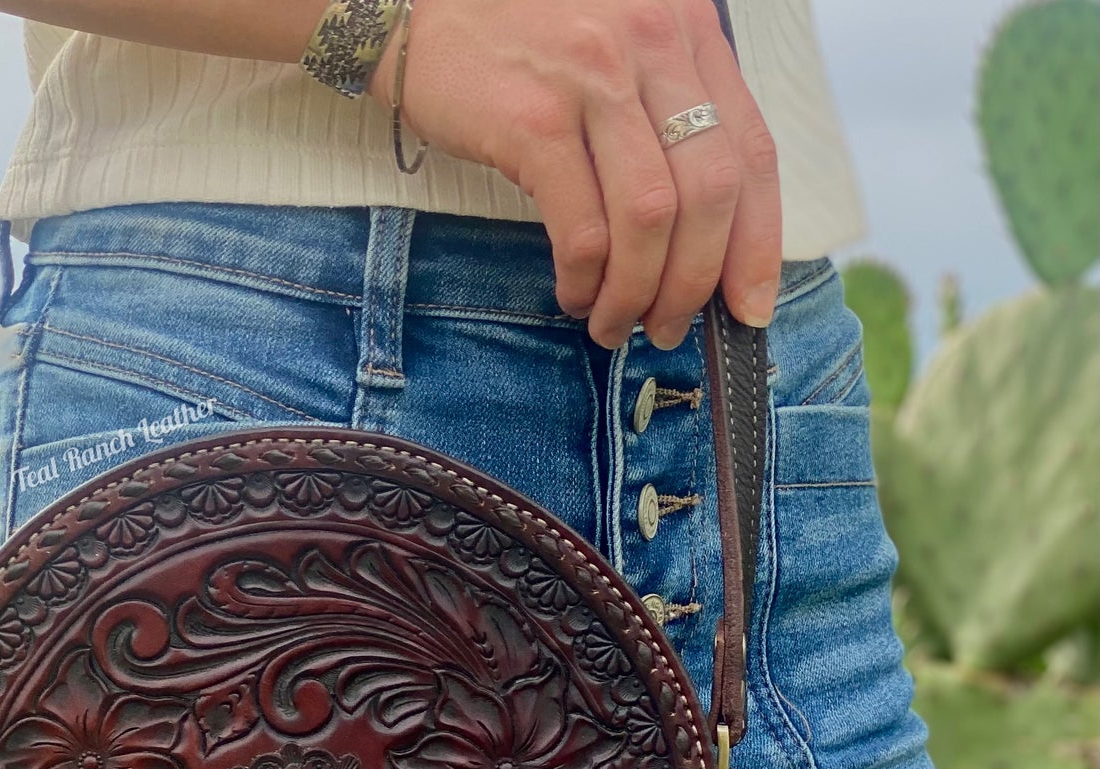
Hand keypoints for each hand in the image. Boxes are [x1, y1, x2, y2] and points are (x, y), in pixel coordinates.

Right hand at [370, 0, 780, 348]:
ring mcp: (593, 80)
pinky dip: (584, 279)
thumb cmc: (521, 38)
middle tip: (668, 328)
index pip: (752, 152)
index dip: (757, 245)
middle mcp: (652, 44)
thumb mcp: (619, 47)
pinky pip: (581, 229)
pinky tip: (573, 292)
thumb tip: (702, 235)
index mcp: (687, 30)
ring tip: (612, 321)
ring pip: (651, 220)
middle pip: (711, 194)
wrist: (419, 3)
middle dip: (694, 284)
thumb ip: (667, 110)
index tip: (747, 306)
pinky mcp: (533, 121)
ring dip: (637, 293)